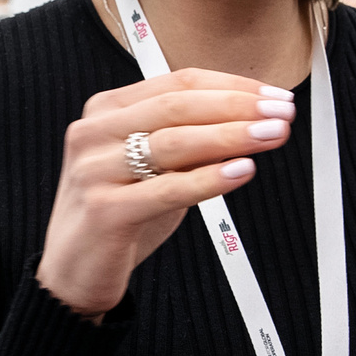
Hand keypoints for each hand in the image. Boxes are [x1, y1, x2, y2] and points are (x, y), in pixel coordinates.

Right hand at [35, 67, 295, 318]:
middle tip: (280, 112)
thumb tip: (253, 120)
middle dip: (237, 106)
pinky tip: (242, 171)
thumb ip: (189, 141)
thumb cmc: (119, 214)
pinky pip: (167, 190)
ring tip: (271, 135)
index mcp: (105, 111)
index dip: (231, 86)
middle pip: (177, 106)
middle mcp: (94, 133)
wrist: (74, 272)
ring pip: (174, 142)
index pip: (177, 84)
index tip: (273, 95)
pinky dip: (210, 179)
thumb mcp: (152, 167)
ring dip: (231, 135)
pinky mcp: (104, 210)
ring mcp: (94, 170)